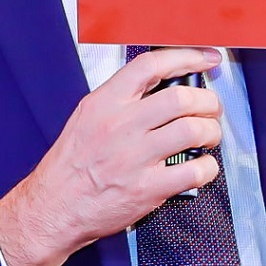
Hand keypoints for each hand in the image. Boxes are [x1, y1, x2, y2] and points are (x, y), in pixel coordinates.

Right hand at [0, 46, 222, 265]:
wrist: (54, 208)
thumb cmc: (70, 166)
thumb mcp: (85, 119)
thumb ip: (119, 101)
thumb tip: (163, 87)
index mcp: (102, 104)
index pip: (150, 66)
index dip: (186, 57)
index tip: (206, 59)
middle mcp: (119, 126)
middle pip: (181, 97)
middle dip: (208, 101)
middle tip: (210, 109)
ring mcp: (135, 158)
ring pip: (194, 130)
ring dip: (212, 132)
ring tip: (208, 136)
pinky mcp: (148, 188)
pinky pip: (196, 170)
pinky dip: (209, 167)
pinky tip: (201, 167)